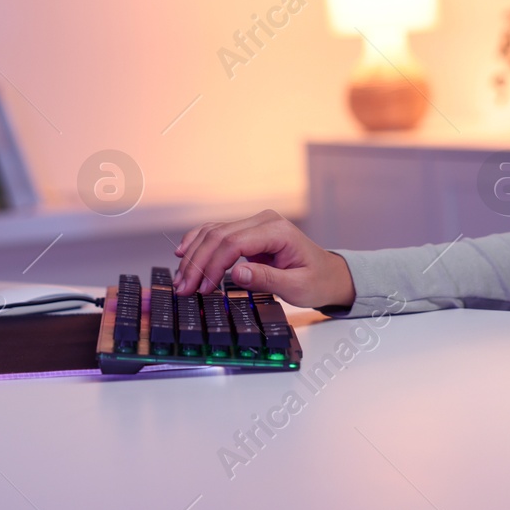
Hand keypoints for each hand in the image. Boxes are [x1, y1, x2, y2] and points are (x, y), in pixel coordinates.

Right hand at [173, 209, 355, 307]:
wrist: (328, 274)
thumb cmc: (316, 280)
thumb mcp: (296, 286)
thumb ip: (267, 279)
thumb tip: (236, 273)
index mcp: (277, 231)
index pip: (234, 242)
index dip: (213, 265)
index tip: (202, 288)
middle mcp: (263, 221)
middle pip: (219, 235)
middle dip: (197, 262)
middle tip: (184, 288)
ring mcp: (255, 224)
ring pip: (213, 232)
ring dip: (193, 254)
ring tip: (181, 279)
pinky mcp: (248, 232)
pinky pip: (218, 233)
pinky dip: (199, 243)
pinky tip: (184, 253)